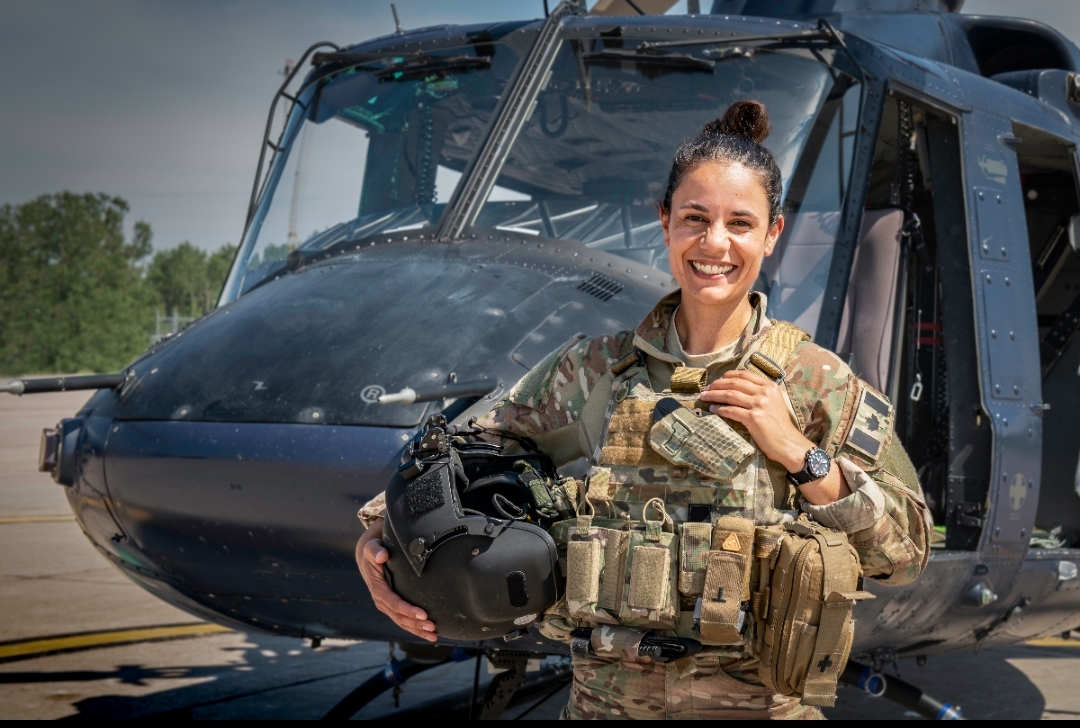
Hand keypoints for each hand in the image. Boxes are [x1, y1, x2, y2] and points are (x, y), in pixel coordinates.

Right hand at [356, 519, 436, 641]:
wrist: (370, 554)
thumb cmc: (374, 549)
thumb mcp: (371, 547)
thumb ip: (375, 551)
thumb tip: (382, 555)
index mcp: (377, 588)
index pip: (393, 602)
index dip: (407, 610)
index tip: (423, 614)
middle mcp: (381, 600)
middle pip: (399, 616)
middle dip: (415, 623)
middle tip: (433, 627)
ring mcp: (387, 605)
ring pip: (402, 622)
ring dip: (417, 630)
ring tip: (434, 635)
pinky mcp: (393, 606)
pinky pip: (404, 620)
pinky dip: (416, 628)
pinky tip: (429, 634)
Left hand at [699, 369, 849, 504]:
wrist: (788, 443)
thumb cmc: (779, 425)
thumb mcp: (773, 402)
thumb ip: (759, 393)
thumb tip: (737, 389)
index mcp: (770, 386)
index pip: (744, 374)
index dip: (728, 375)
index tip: (717, 379)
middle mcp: (765, 392)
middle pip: (734, 383)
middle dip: (717, 384)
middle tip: (706, 388)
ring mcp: (759, 404)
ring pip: (730, 395)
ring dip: (714, 395)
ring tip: (704, 396)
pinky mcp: (753, 418)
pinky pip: (731, 410)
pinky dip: (719, 409)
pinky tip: (713, 409)